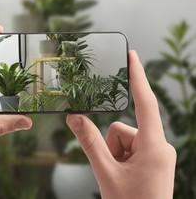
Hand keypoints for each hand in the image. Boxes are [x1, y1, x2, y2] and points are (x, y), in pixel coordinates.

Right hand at [66, 50, 175, 198]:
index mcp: (154, 146)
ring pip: (123, 139)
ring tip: (119, 177)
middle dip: (111, 146)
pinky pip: (129, 148)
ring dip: (115, 155)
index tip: (133, 56)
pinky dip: (120, 159)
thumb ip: (88, 142)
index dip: (138, 77)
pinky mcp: (154, 159)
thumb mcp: (106, 172)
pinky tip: (123, 177)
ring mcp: (157, 153)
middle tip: (113, 170)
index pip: (145, 103)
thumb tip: (73, 117)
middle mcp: (160, 146)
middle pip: (122, 129)